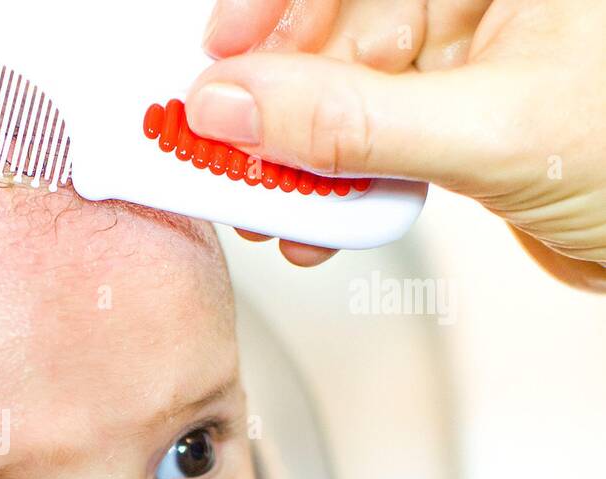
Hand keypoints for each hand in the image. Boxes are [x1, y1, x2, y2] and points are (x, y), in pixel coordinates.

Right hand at [190, 0, 605, 290]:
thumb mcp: (493, 131)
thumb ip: (353, 120)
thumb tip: (238, 105)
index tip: (220, 53)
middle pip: (339, 25)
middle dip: (278, 97)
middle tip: (232, 149)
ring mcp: (470, 59)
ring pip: (347, 91)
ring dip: (300, 155)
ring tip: (276, 200)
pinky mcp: (459, 121)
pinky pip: (371, 139)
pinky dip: (338, 183)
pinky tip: (323, 217)